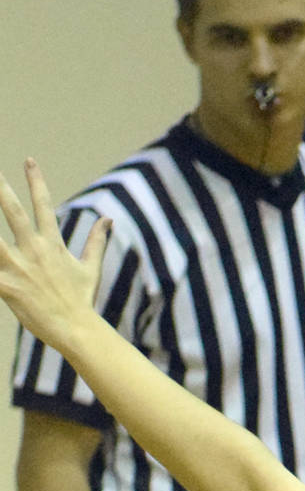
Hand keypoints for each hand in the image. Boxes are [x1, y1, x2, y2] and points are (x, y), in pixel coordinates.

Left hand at [0, 159, 107, 351]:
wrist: (78, 330)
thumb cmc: (82, 300)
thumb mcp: (90, 268)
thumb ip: (96, 241)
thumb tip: (107, 219)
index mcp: (52, 244)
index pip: (43, 205)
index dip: (36, 181)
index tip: (29, 161)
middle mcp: (34, 250)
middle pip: (13, 213)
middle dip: (1, 191)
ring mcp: (20, 268)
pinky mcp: (9, 288)